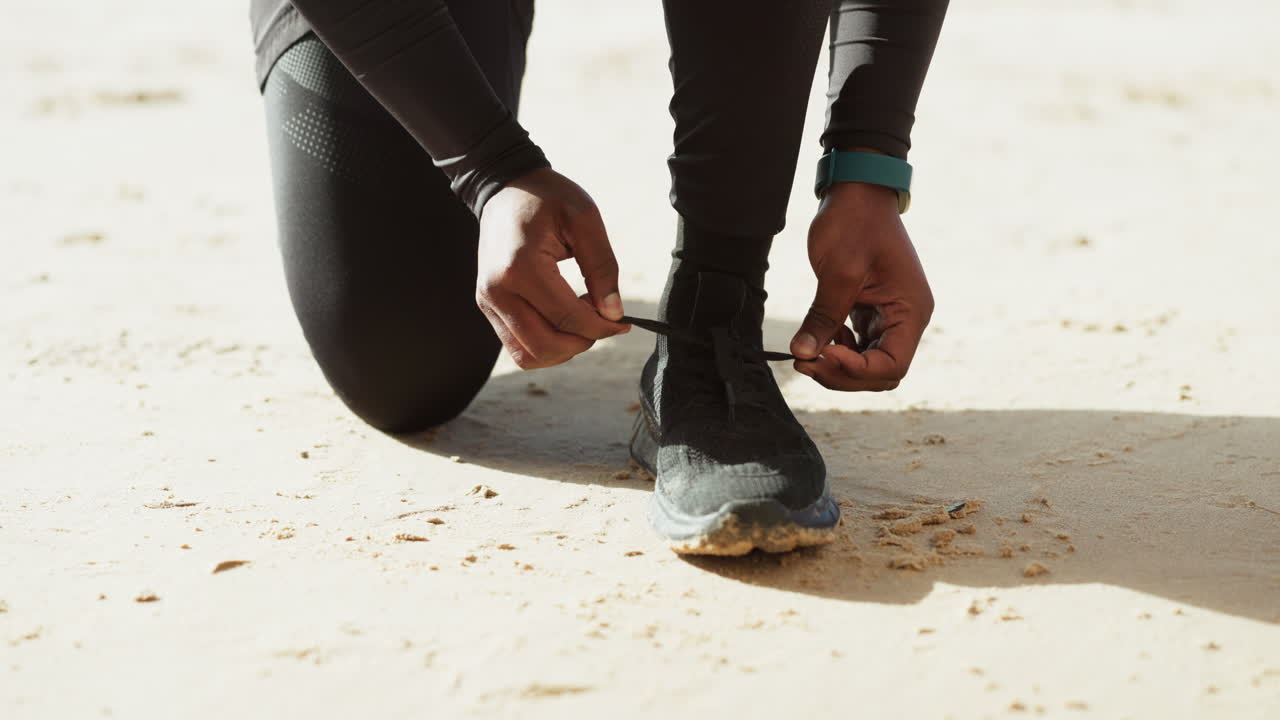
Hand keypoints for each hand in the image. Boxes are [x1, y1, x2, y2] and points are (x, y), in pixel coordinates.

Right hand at [476, 168, 628, 368]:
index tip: (623, 322)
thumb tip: (613, 313)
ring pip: (528, 355)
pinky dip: (545, 344)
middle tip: (602, 320)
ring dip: (562, 349)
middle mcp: (497, 291)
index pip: (567, 319)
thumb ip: (602, 267)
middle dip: (582, 342)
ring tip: (580, 318)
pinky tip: (562, 318)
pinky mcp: (488, 306)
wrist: (506, 188)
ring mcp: (488, 301)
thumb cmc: (547, 197)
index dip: (601, 328)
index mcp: (520, 267)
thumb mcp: (585, 220)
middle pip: (545, 346)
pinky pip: (517, 345)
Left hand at [790, 181, 933, 390]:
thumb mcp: (838, 271)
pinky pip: (858, 346)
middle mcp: (906, 318)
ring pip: (868, 363)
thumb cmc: (855, 222)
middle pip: (880, 372)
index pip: (892, 365)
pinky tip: (819, 337)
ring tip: (808, 351)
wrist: (857, 190)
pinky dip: (837, 350)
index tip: (823, 355)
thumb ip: (823, 316)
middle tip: (805, 361)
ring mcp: (890, 316)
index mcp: (911, 310)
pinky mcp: (872, 311)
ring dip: (837, 366)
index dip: (856, 371)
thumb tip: (804, 354)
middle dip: (842, 374)